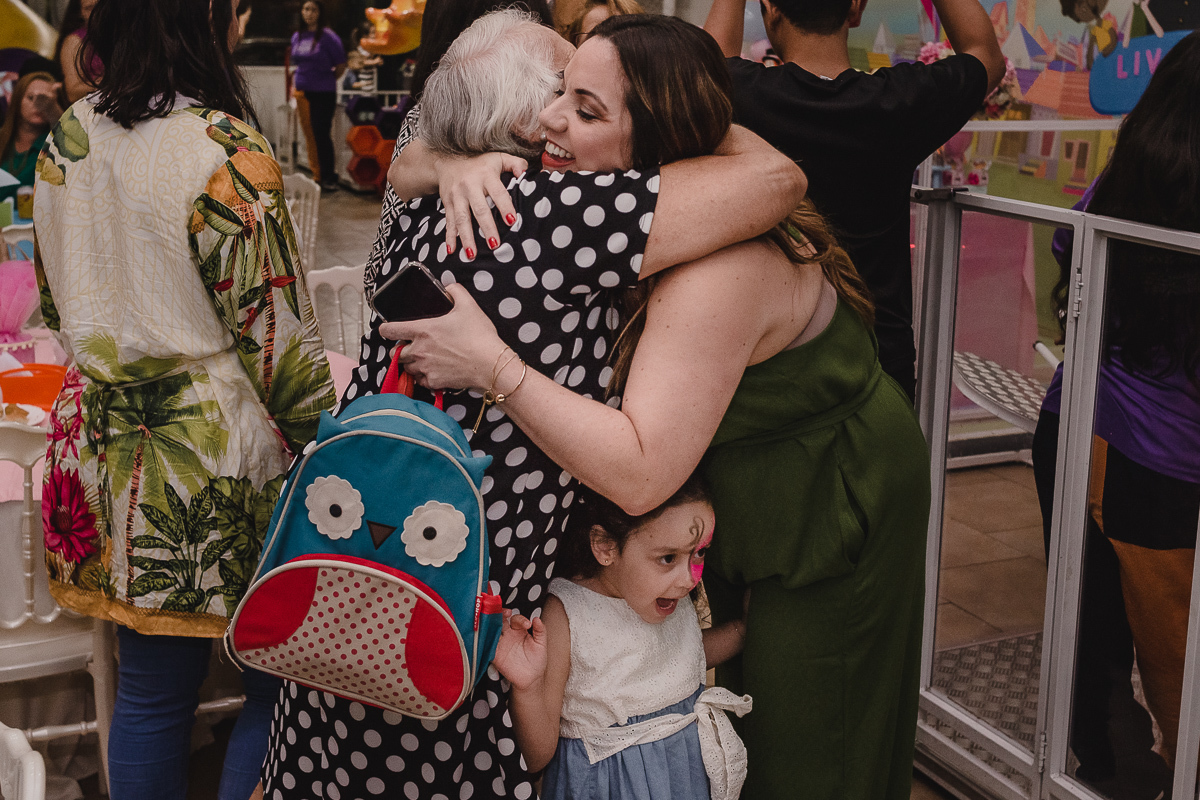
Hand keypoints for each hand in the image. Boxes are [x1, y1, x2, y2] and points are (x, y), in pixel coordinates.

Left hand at [380, 283, 507, 390]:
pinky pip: (420, 381)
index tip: (386, 330)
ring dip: (410, 363)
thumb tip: (449, 288)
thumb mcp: (468, 306)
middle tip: (410, 346)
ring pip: (406, 368)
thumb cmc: (479, 336)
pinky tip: (433, 371)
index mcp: (423, 330)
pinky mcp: (434, 382)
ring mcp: (425, 368)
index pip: (390, 330)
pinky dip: (423, 377)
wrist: (490, 364)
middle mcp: (419, 350)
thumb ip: (455, 292)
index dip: (385, 329)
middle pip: (394, 353)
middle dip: (399, 350)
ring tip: (422, 359)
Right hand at [434, 152, 527, 257]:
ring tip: (472, 255)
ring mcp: (457, 195)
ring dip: (467, 238)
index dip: (504, 206)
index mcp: (486, 175)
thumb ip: (515, 163)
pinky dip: (449, 237)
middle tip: (495, 244)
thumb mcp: (498, 157)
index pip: (498, 192)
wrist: (446, 160)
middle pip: (479, 209)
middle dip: (487, 227)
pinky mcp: (447, 203)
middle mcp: (470, 185)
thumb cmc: (479, 163)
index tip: (511, 221)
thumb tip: (525, 173)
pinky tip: (451, 250)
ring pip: (461, 218)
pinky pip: (448, 222)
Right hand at [492, 609, 547, 690]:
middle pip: (500, 620)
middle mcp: (508, 634)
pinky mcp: (495, 655)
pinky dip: (486, 639)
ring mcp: (500, 644)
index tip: (527, 625)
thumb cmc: (537, 660)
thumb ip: (540, 631)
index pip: (515, 619)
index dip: (520, 619)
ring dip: (492, 623)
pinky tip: (489, 636)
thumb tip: (537, 618)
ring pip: (492, 629)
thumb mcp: (541, 644)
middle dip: (501, 614)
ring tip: (495, 621)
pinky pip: (487, 645)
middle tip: (506, 613)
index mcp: (519, 630)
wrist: (531, 679)